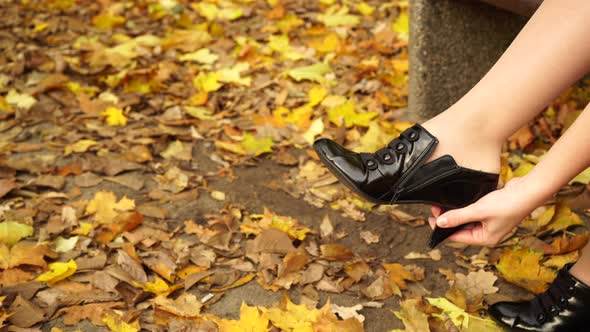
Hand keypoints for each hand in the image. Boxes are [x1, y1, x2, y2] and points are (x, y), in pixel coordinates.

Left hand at [427, 178, 545, 246]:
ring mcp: (490, 223)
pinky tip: (457, 202)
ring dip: (456, 214)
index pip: (458, 237)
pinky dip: (465, 209)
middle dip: (448, 220)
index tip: (430, 220)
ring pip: (467, 221)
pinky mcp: (491, 213)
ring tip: (442, 205)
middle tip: (435, 209)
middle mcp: (487, 234)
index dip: (443, 230)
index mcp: (485, 239)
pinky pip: (473, 213)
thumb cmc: (508, 204)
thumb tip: (440, 223)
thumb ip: (458, 217)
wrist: (528, 191)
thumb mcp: (479, 211)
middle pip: (461, 229)